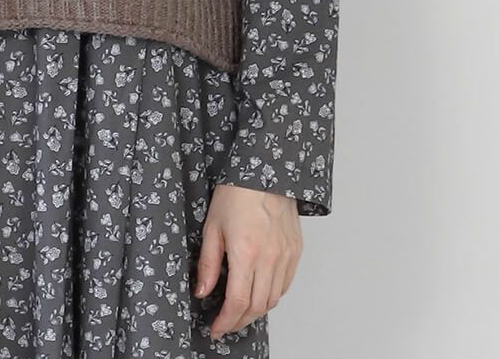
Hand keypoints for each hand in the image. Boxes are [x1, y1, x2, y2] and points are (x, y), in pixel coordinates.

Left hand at [192, 183, 302, 340]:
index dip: (226, 321)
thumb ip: (208, 264)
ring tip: (240, 311)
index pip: (238, 303)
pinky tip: (259, 292)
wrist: (266, 170)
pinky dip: (272, 295)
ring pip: (273, 299)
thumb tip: (202, 291)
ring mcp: (286, 256)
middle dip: (239, 321)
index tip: (215, 328)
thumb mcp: (212, 226)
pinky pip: (285, 284)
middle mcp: (270, 259)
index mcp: (246, 253)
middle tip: (225, 323)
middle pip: (257, 307)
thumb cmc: (236, 193)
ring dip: (256, 311)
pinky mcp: (295, 251)